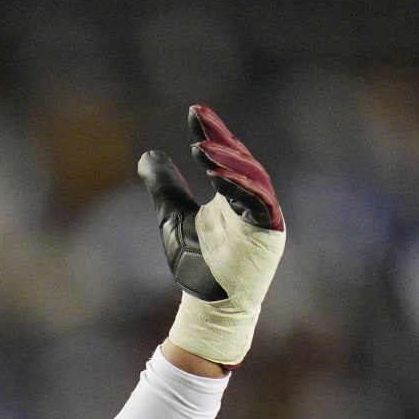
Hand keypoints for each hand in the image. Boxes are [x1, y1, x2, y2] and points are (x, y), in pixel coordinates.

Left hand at [137, 105, 284, 368]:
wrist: (207, 305)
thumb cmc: (195, 266)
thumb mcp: (172, 218)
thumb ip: (165, 188)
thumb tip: (148, 155)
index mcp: (232, 196)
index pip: (224, 156)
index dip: (212, 134)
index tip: (195, 113)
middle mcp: (250, 201)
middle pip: (240, 160)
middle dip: (220, 138)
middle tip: (199, 118)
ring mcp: (262, 216)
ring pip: (252, 177)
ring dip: (228, 160)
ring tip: (203, 146)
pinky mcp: (270, 232)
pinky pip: (260, 202)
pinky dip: (241, 185)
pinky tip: (219, 172)